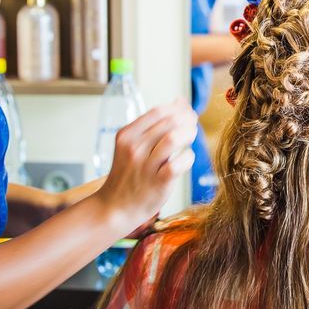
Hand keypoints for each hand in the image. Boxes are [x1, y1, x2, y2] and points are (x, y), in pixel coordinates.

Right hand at [94, 99, 196, 232]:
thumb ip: (156, 124)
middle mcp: (134, 148)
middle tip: (193, 125)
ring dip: (189, 134)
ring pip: (173, 138)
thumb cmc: (129, 174)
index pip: (158, 111)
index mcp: (127, 135)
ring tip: (191, 138)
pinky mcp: (158, 183)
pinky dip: (188, 157)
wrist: (114, 208)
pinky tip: (186, 158)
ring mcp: (145, 166)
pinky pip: (179, 163)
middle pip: (169, 122)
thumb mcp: (134, 145)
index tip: (187, 113)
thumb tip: (181, 100)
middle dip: (187, 119)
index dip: (178, 109)